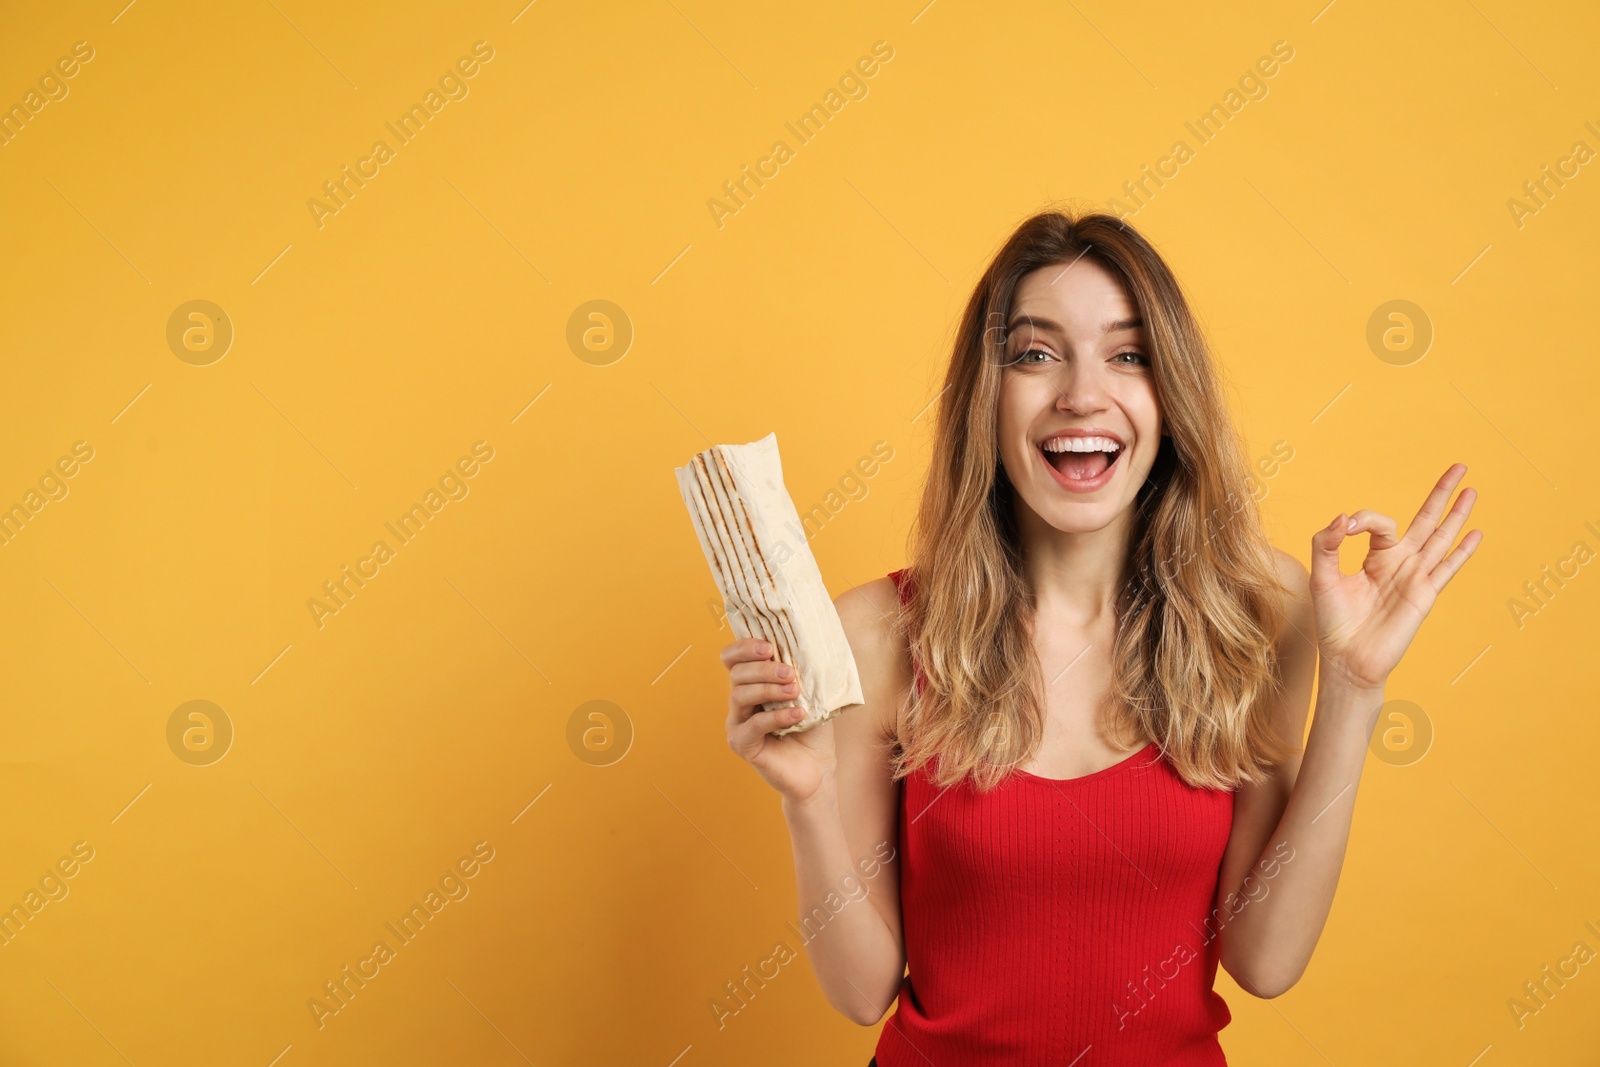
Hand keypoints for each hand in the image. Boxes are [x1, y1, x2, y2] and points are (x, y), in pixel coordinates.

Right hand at [721, 638, 837, 804]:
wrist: (817, 769)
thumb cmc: (813, 729)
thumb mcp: (811, 694)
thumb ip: (802, 672)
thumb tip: (807, 647)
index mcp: (752, 684)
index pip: (732, 658)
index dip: (744, 647)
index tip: (769, 647)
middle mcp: (739, 701)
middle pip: (737, 674)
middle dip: (764, 669)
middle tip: (790, 673)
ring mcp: (737, 723)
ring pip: (740, 695)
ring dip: (769, 689)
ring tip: (795, 692)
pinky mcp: (741, 744)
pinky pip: (753, 725)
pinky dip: (776, 716)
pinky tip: (798, 714)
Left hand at [1309, 463, 1482, 690]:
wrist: (1347, 659)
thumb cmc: (1333, 623)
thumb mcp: (1321, 577)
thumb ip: (1326, 544)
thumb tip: (1343, 518)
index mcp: (1374, 557)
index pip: (1379, 523)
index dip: (1363, 519)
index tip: (1345, 528)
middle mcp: (1398, 563)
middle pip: (1425, 520)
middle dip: (1440, 493)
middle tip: (1459, 466)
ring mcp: (1415, 577)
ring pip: (1441, 538)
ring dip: (1457, 514)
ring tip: (1472, 490)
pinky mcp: (1424, 594)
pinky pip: (1446, 568)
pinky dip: (1462, 551)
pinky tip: (1476, 534)